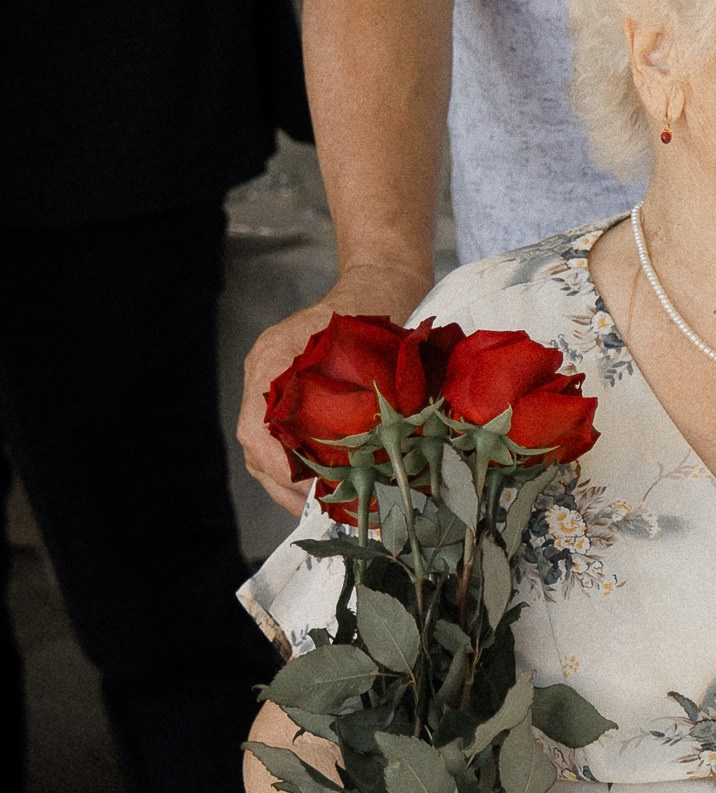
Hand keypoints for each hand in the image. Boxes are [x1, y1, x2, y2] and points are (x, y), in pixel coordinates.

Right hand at [238, 259, 433, 510]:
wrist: (381, 282)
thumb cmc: (380, 313)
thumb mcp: (370, 352)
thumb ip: (358, 397)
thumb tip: (362, 458)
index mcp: (274, 360)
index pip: (256, 429)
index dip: (278, 466)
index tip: (306, 490)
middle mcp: (264, 372)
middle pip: (257, 446)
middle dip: (286, 485)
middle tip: (320, 511)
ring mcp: (270, 381)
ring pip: (265, 447)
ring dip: (291, 482)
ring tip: (323, 507)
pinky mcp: (286, 392)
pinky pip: (279, 437)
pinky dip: (298, 466)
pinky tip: (325, 486)